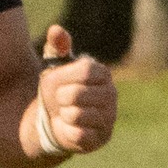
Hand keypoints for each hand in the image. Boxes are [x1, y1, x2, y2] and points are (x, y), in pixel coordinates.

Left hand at [35, 25, 117, 155]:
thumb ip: (57, 46)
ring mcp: (109, 118)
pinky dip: (67, 131)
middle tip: (61, 99)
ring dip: (63, 115)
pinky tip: (69, 128)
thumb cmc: (59, 88)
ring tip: (67, 114)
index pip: (86, 70)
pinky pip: (78, 134)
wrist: (56, 119)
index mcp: (103, 74)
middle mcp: (112, 95)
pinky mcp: (102, 138)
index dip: (65, 77)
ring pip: (78, 115)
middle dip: (60, 97)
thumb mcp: (55, 65)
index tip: (58, 81)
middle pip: (79, 94)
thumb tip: (56, 30)